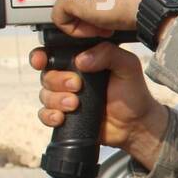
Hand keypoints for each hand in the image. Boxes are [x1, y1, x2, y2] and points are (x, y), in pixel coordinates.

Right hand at [31, 42, 169, 168]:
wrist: (136, 124)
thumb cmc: (133, 93)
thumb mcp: (127, 66)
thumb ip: (108, 53)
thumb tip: (81, 59)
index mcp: (82, 61)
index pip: (54, 54)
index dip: (41, 56)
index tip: (42, 60)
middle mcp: (70, 78)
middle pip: (46, 75)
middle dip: (57, 80)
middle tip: (77, 86)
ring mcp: (66, 97)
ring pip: (45, 95)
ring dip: (56, 99)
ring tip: (75, 104)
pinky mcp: (65, 116)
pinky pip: (45, 115)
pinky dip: (50, 116)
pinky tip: (62, 117)